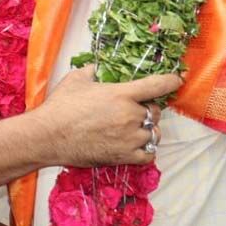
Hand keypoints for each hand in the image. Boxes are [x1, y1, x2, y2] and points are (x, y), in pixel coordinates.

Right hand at [38, 66, 179, 166]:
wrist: (48, 136)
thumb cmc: (60, 107)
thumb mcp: (76, 79)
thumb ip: (91, 71)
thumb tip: (97, 68)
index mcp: (122, 94)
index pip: (157, 85)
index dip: (171, 81)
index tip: (177, 79)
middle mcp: (130, 116)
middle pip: (155, 112)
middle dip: (148, 110)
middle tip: (134, 111)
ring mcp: (129, 138)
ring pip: (153, 134)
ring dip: (147, 130)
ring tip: (134, 130)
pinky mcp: (123, 157)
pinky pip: (148, 155)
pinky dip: (145, 150)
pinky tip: (136, 146)